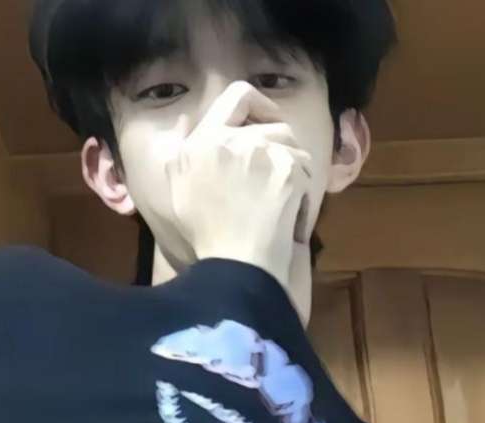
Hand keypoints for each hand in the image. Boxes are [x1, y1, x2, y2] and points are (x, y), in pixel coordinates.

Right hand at [166, 80, 315, 291]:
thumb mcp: (178, 190)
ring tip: (282, 203)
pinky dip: (302, 196)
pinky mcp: (287, 170)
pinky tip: (289, 219)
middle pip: (272, 123)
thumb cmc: (207, 239)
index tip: (265, 124)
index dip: (259, 105)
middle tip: (281, 174)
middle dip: (281, 147)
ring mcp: (260, 152)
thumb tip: (191, 122)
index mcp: (201, 142)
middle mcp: (229, 139)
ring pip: (292, 145)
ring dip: (293, 171)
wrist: (236, 266)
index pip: (237, 95)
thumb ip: (183, 151)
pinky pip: (306, 170)